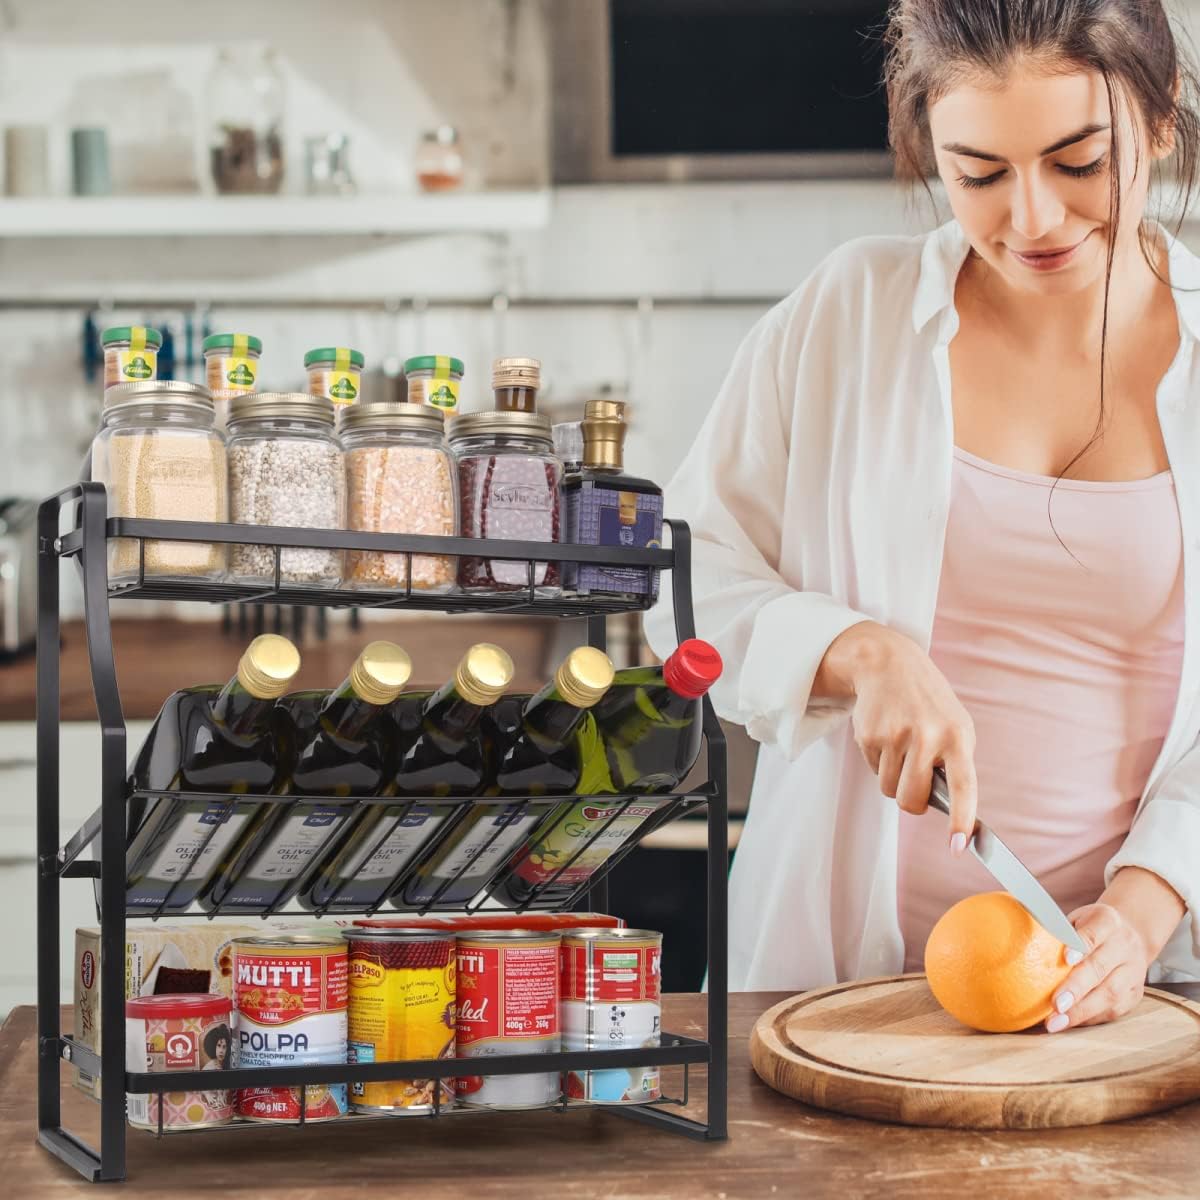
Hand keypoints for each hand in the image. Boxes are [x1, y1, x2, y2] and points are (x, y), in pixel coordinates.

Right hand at [818, 621, 977, 850]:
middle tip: (914, 782)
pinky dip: (879, 762)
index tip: (958, 846)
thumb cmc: (928, 702)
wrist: (888, 664)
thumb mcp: (954, 724)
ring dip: (893, 779)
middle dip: (911, 801)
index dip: (961, 819)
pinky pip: (873, 771)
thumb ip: (954, 762)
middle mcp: (927, 736)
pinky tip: (885, 737)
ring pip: (890, 789)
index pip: (963, 786)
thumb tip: (947, 808)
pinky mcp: (869, 736)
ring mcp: (895, 736)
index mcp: (957, 736)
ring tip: (900, 748)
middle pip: (912, 800)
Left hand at [1045, 902, 1151, 1031]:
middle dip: (1077, 988)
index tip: (1066, 959)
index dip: (1081, 946)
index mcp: (1108, 921)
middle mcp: (1125, 946)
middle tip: (1056, 1004)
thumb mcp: (1074, 917)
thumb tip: (1014, 936)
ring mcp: (1134, 972)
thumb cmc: (1088, 926)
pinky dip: (1089, 1018)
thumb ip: (1054, 928)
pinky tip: (1068, 1024)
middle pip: (1100, 968)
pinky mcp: (1135, 995)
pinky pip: (1113, 1010)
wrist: (1131, 934)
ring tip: (1056, 1022)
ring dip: (1081, 1011)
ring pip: (1111, 994)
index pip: (1094, 933)